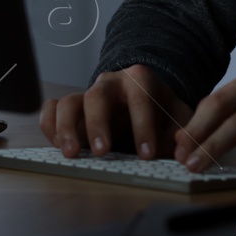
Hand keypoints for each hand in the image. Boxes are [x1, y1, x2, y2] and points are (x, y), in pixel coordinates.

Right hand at [39, 64, 192, 159]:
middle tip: (102, 153)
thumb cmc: (162, 113)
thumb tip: (182, 151)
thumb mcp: (179, 118)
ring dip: (66, 128)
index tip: (147, 155)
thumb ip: (184, 132)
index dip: (143, 126)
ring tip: (71, 154)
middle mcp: (109, 83)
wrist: (145, 104)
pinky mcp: (71, 109)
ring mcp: (87, 94)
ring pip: (68, 102)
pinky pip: (51, 109)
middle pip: (97, 96)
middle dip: (98, 125)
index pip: (140, 98)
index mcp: (140, 80)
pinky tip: (58, 146)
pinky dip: (51, 126)